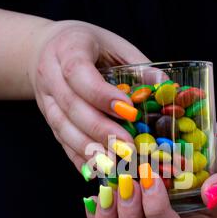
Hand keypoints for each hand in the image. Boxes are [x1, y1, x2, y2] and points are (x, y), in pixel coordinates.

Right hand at [28, 20, 148, 169]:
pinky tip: (98, 171)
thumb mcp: (115, 46)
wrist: (46, 50)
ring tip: (116, 164)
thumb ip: (140, 67)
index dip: (102, 95)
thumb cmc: (89, 46)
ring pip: (64, 129)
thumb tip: (170, 90)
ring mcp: (46, 100)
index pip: (79, 73)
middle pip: (72, 107)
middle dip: (102, 130)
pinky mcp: (48, 119)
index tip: (130, 112)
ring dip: (91, 150)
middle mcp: (50, 75)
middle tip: (129, 147)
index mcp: (68, 49)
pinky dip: (80, 159)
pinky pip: (62, 142)